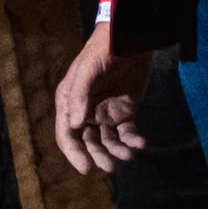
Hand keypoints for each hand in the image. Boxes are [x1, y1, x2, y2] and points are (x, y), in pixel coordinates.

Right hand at [50, 23, 157, 175]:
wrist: (130, 40)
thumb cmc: (103, 51)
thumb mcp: (87, 70)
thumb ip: (80, 96)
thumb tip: (74, 125)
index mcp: (70, 102)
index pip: (67, 134)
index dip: (74, 153)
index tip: (86, 168)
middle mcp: (86, 110)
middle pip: (88, 142)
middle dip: (98, 156)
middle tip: (110, 166)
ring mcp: (105, 112)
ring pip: (108, 141)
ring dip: (117, 151)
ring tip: (129, 154)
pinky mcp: (125, 111)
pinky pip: (127, 133)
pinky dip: (133, 141)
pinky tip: (140, 143)